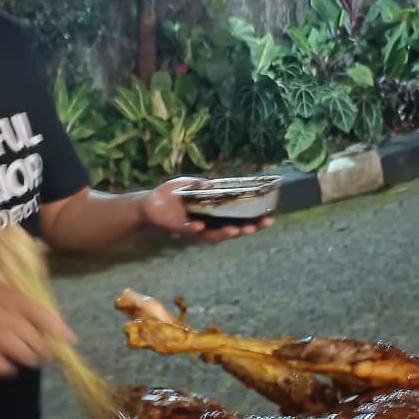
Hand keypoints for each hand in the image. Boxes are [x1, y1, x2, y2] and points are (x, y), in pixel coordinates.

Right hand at [0, 266, 74, 376]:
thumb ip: (14, 301)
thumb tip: (51, 323)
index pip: (29, 305)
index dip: (51, 323)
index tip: (69, 338)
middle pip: (21, 328)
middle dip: (40, 344)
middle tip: (50, 353)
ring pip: (8, 343)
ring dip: (25, 356)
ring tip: (33, 360)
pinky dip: (2, 365)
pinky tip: (9, 367)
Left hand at [139, 177, 273, 243]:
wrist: (149, 203)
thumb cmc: (173, 194)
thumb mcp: (192, 183)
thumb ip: (206, 184)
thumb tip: (219, 182)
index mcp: (214, 215)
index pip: (237, 219)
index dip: (253, 221)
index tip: (269, 218)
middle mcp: (208, 225)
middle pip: (231, 231)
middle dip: (246, 230)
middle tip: (259, 226)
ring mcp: (194, 229)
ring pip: (213, 235)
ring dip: (224, 233)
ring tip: (235, 230)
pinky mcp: (179, 229)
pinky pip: (188, 231)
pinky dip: (194, 229)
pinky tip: (200, 226)